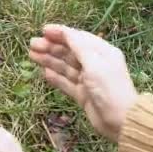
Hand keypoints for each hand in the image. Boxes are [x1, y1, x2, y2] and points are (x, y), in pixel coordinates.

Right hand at [29, 25, 137, 141]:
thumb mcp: (94, 63)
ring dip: (49, 59)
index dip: (61, 33)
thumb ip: (78, 46)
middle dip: (51, 46)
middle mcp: (94, 64)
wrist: (120, 120)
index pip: (78, 38)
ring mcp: (87, 80)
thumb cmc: (109, 88)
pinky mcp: (82, 94)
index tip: (43, 30)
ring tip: (32, 55)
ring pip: (65, 66)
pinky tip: (44, 72)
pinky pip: (66, 82)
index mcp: (101, 52)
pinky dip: (55, 77)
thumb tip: (65, 31)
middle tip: (32, 43)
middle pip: (69, 52)